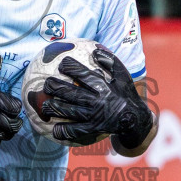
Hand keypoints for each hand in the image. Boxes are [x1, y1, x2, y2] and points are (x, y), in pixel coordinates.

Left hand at [38, 47, 152, 147]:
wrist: (135, 119)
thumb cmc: (127, 93)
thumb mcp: (123, 76)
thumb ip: (110, 62)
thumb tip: (95, 50)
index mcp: (105, 88)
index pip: (85, 76)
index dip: (72, 69)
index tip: (62, 63)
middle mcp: (98, 102)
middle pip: (73, 94)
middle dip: (57, 88)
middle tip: (46, 83)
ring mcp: (95, 117)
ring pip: (71, 112)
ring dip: (56, 108)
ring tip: (44, 105)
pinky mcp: (93, 129)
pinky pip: (77, 131)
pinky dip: (65, 131)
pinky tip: (54, 130)